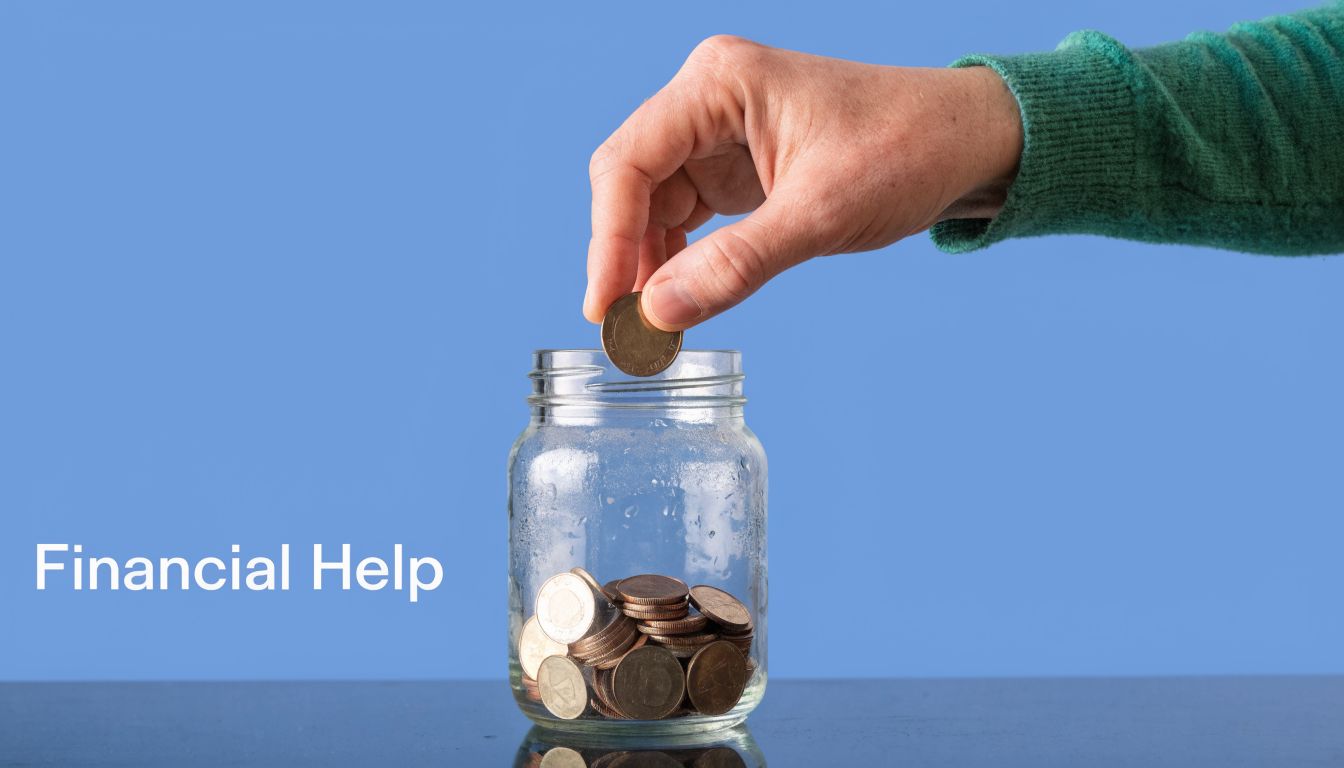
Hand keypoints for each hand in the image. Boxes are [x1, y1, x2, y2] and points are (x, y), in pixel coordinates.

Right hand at [584, 35, 1022, 329]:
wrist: (968, 143)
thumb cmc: (907, 150)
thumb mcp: (819, 215)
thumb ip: (735, 266)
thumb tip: (657, 313)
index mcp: (719, 84)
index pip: (630, 161)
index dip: (608, 238)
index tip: (604, 307)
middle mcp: (709, 99)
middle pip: (631, 180)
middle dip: (622, 254)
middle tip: (620, 328)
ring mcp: (720, 131)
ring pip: (653, 202)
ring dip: (646, 262)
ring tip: (648, 327)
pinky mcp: (737, 165)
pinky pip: (686, 213)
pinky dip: (677, 258)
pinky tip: (675, 299)